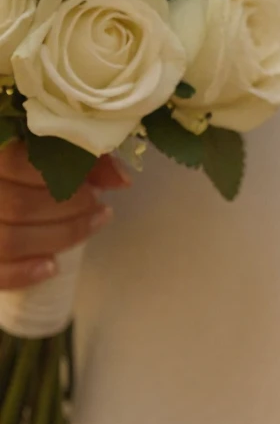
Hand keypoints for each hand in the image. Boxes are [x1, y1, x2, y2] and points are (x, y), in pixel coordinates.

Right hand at [0, 142, 126, 289]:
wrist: (7, 189)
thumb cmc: (26, 167)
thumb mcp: (48, 149)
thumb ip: (83, 155)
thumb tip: (122, 180)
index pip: (18, 161)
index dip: (64, 176)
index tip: (94, 187)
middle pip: (17, 205)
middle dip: (69, 210)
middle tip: (96, 207)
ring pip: (7, 239)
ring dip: (58, 238)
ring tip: (88, 227)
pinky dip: (21, 274)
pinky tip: (51, 267)